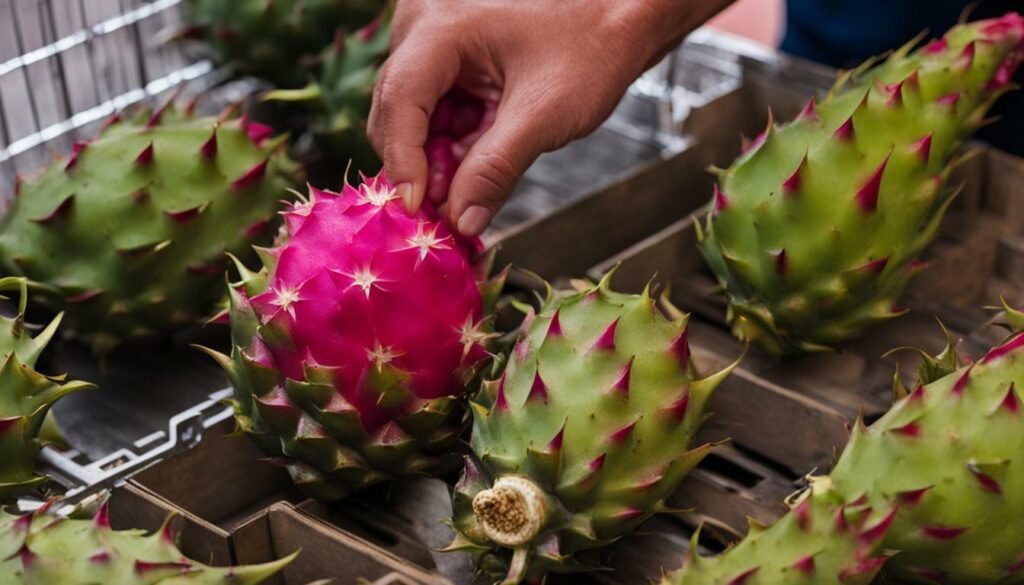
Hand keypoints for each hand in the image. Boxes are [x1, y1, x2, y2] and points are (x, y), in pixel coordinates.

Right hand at [368, 0, 730, 235]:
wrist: (621, 23)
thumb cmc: (591, 52)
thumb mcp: (544, 116)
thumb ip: (497, 170)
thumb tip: (460, 224)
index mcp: (443, 26)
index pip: (399, 99)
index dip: (403, 160)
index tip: (418, 211)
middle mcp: (425, 26)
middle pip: (397, 110)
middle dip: (420, 166)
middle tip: (448, 213)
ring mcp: (433, 41)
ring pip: (412, 117)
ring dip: (436, 160)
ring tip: (470, 189)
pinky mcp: (447, 59)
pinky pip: (432, 111)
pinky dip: (450, 145)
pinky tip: (476, 162)